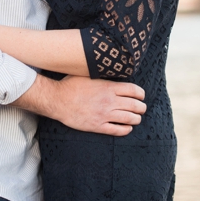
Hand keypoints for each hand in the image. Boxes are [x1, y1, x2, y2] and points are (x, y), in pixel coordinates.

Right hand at [13, 75, 145, 136]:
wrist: (57, 99)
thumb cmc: (71, 85)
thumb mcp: (89, 74)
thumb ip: (103, 75)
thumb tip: (112, 70)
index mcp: (109, 87)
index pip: (134, 90)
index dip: (141, 94)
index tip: (141, 96)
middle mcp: (109, 101)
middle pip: (134, 105)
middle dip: (141, 108)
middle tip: (142, 108)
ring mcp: (104, 114)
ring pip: (129, 119)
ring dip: (136, 119)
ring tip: (137, 119)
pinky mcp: (97, 126)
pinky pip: (117, 130)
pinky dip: (125, 130)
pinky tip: (127, 128)